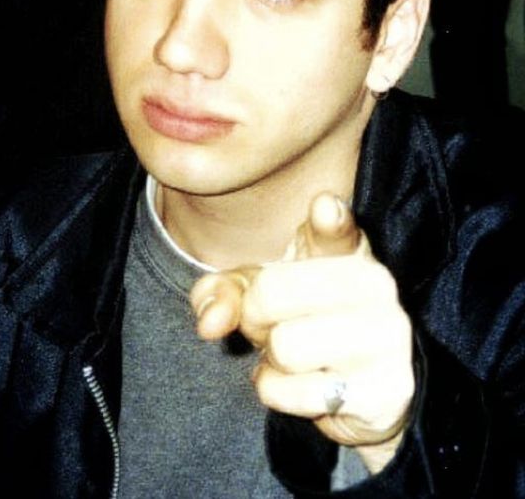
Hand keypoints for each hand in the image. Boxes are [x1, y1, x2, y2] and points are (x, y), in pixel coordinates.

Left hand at [189, 192, 414, 472]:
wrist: (353, 386)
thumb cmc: (298, 320)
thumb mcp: (254, 293)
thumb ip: (222, 292)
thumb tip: (210, 322)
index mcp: (346, 248)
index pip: (336, 228)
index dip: (328, 219)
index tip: (323, 208)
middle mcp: (376, 284)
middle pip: (271, 294)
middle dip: (254, 319)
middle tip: (273, 326)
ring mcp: (390, 336)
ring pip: (285, 347)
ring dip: (272, 361)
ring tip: (294, 357)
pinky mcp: (390, 390)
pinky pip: (296, 393)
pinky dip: (280, 393)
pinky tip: (305, 386)